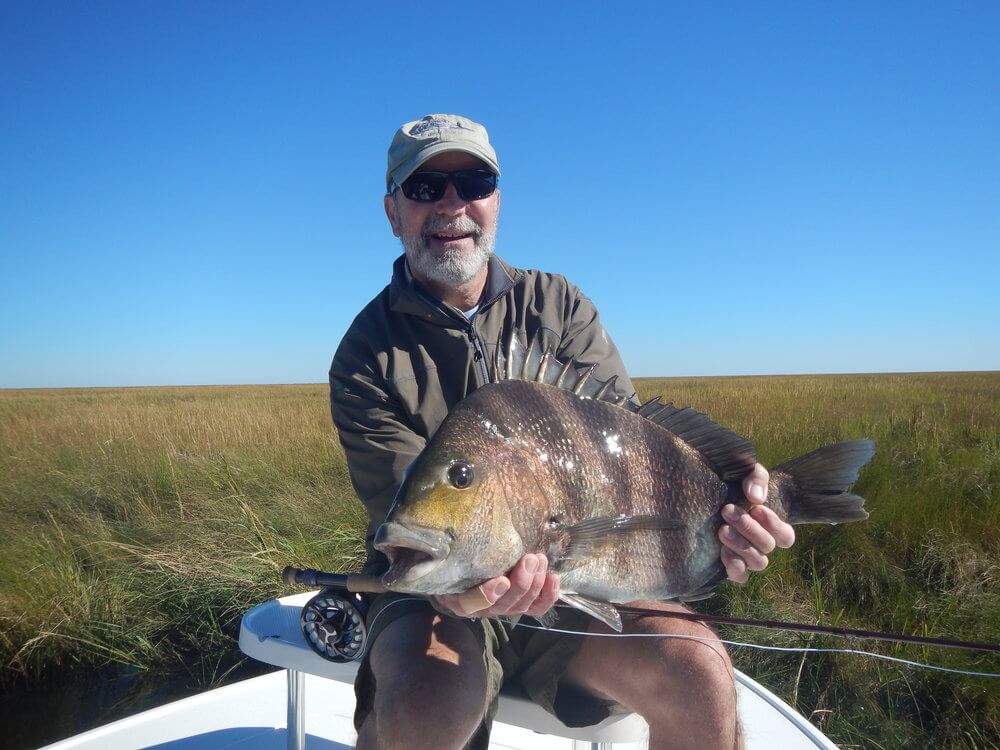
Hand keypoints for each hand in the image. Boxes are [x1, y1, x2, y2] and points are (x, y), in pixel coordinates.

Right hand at [433, 553, 560, 617]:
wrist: (461, 571)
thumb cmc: (455, 562)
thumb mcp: (449, 559)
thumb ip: (453, 552)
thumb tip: (451, 529)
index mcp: (459, 599)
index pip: (470, 604)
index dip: (487, 595)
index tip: (501, 580)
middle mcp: (481, 609)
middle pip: (504, 605)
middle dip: (521, 582)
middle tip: (530, 558)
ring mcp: (503, 608)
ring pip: (522, 605)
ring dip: (535, 583)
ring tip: (540, 560)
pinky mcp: (519, 605)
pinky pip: (536, 608)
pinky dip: (548, 595)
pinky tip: (553, 577)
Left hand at [718, 463, 794, 582]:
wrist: (706, 493)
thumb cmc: (733, 483)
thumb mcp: (746, 472)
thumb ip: (756, 478)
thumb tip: (756, 498)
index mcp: (771, 527)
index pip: (786, 536)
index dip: (775, 525)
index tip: (756, 508)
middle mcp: (761, 545)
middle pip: (767, 546)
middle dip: (749, 528)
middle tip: (727, 511)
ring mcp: (746, 557)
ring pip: (757, 562)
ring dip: (741, 546)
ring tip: (722, 529)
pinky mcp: (729, 566)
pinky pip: (740, 576)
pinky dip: (734, 566)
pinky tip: (722, 551)